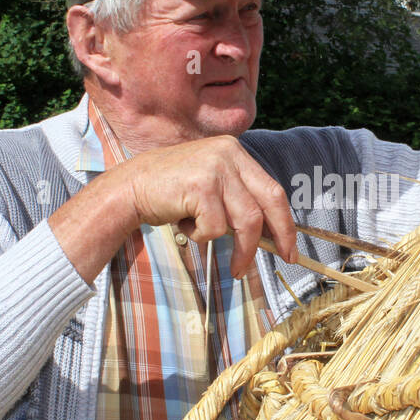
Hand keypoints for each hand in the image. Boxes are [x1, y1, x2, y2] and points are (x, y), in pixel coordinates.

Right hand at [49, 135, 298, 282]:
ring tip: (233, 267)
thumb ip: (238, 199)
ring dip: (242, 250)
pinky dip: (203, 236)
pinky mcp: (200, 186)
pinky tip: (185, 225)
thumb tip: (273, 235)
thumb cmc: (171, 193)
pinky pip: (216, 228)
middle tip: (284, 259)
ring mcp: (215, 169)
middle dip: (279, 236)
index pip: (273, 189)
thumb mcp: (211, 186)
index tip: (290, 246)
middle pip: (268, 202)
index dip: (286, 221)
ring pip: (246, 221)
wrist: (129, 187)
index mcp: (235, 152)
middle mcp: (229, 154)